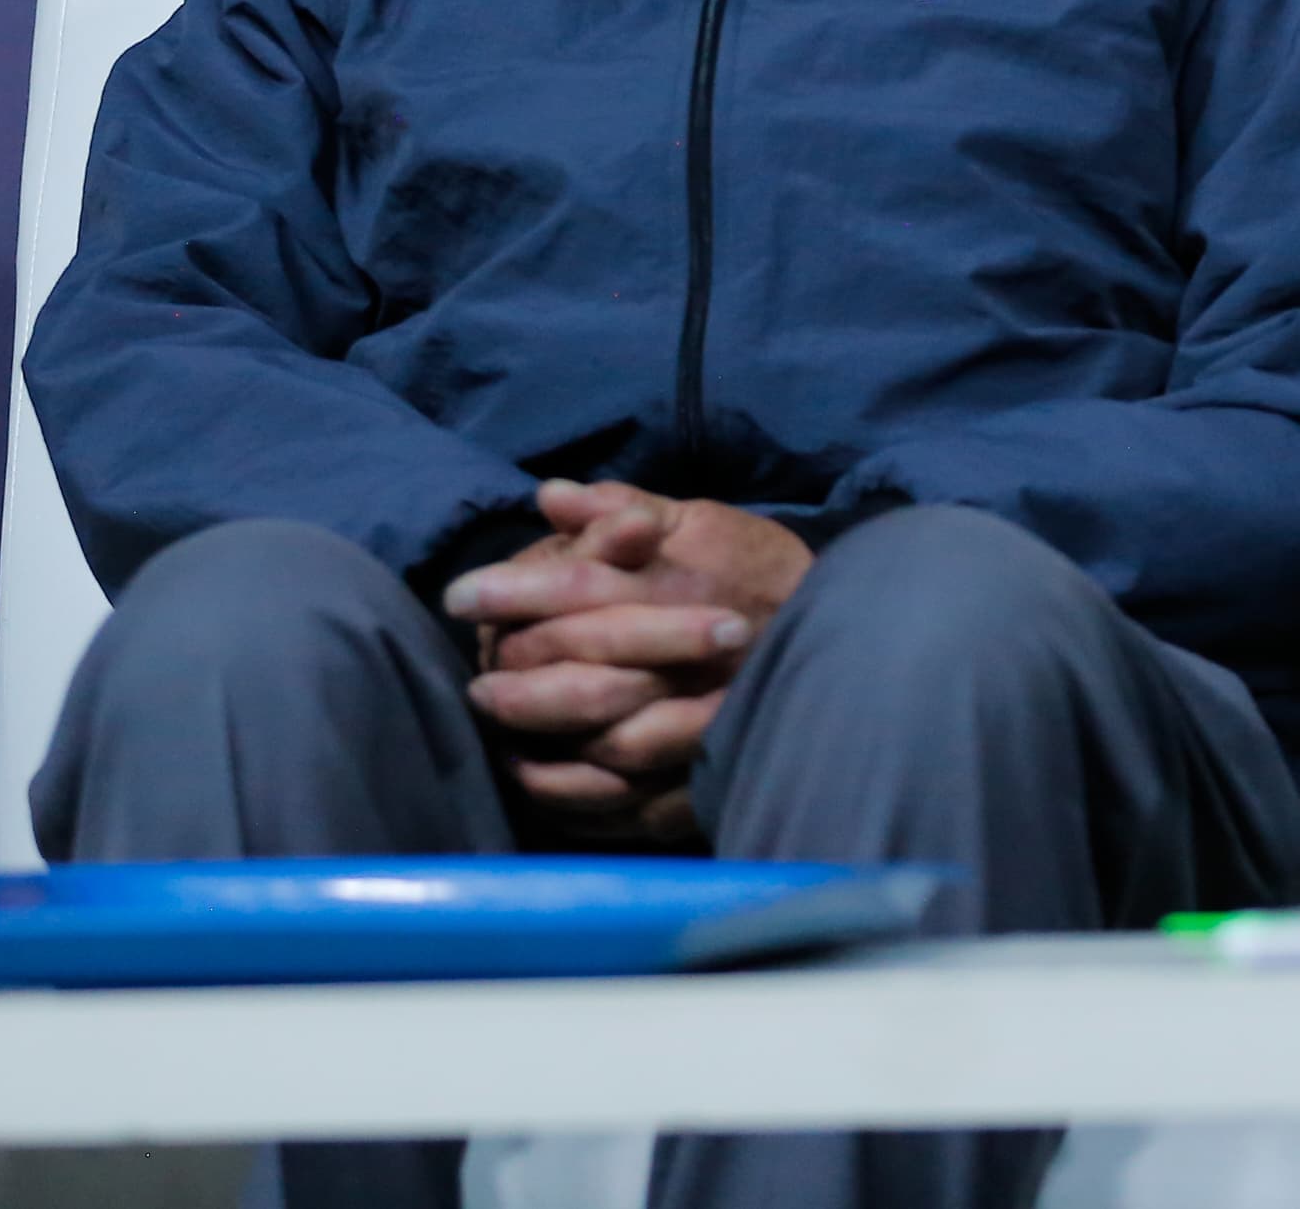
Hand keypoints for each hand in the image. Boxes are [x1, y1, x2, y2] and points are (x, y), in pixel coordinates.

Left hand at [445, 481, 814, 838]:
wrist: (841, 628)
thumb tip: (548, 497)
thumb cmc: (754, 566)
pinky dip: (583, 799)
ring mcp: (707, 721)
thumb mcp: (698, 519)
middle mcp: (696, 656)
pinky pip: (638, 801)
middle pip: (586, 680)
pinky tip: (545, 783)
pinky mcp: (713, 774)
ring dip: (545, 746)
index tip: (458, 596)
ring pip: (610, 750)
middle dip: (517, 684)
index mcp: (682, 582)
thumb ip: (622, 507)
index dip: (510, 593)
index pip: (580, 588)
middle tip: (477, 685)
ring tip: (503, 735)